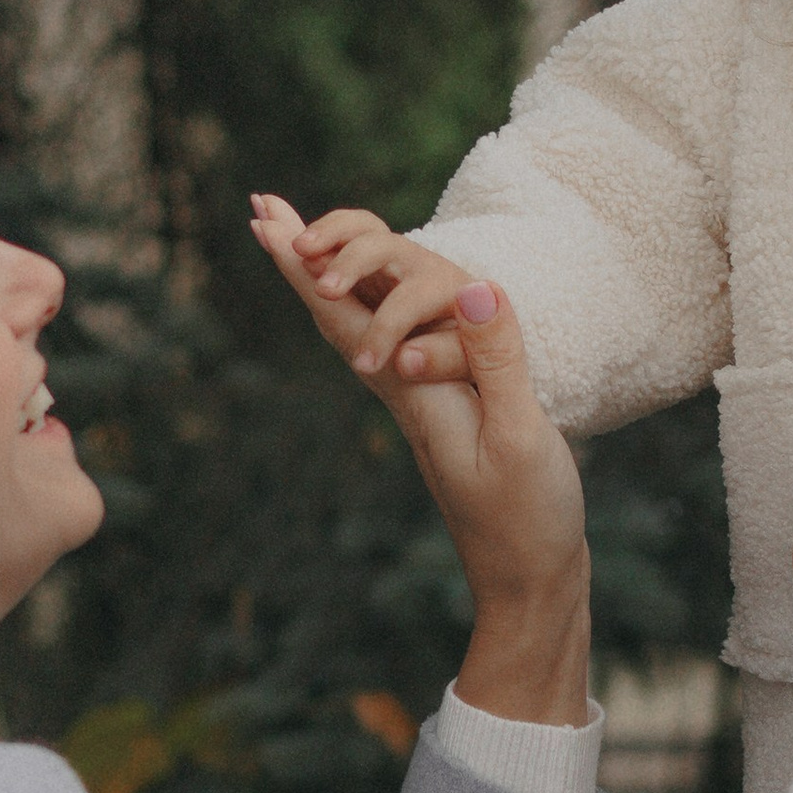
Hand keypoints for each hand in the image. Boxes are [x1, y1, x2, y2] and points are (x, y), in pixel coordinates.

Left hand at [252, 196, 590, 723]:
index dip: (305, 266)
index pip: (347, 314)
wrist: (530, 584)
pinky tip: (373, 302)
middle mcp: (408, 389)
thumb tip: (472, 285)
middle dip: (303, 258)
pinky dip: (377, 308)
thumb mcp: (519, 437)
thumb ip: (497, 361)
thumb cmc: (526, 519)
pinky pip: (401, 345)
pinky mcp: (450, 411)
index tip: (264, 222)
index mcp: (416, 390)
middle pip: (341, 311)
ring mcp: (425, 401)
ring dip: (337, 277)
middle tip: (261, 208)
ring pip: (367, 325)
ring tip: (303, 241)